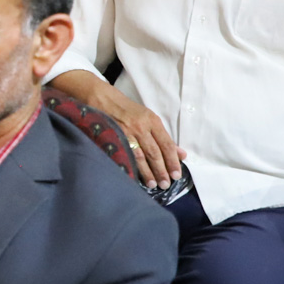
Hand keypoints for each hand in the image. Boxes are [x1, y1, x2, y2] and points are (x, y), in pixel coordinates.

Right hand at [50, 71, 185, 187]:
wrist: (102, 98)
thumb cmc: (128, 110)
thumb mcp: (148, 119)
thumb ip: (163, 138)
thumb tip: (181, 154)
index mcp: (152, 121)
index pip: (166, 144)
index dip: (172, 161)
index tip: (177, 175)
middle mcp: (140, 126)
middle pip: (154, 152)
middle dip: (161, 170)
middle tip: (166, 184)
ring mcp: (126, 132)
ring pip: (140, 156)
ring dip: (147, 172)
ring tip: (153, 184)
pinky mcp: (113, 136)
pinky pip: (125, 155)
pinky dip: (131, 167)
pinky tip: (135, 176)